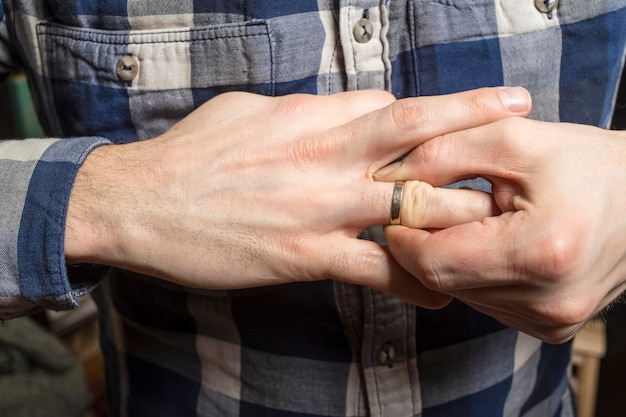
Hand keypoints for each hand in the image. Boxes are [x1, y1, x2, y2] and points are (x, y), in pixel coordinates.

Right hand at [65, 87, 528, 305]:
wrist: (139, 202)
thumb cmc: (191, 153)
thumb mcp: (247, 110)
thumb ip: (301, 109)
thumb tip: (335, 106)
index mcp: (308, 116)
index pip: (385, 105)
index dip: (423, 114)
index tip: (455, 119)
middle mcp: (323, 154)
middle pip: (413, 130)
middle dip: (472, 119)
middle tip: (518, 114)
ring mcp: (318, 206)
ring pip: (407, 202)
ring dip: (459, 208)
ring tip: (501, 214)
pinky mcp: (304, 255)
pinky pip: (375, 270)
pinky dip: (414, 282)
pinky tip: (441, 293)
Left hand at [378, 117, 625, 341]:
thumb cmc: (587, 164)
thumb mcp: (514, 139)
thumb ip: (443, 152)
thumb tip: (388, 178)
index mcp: (540, 253)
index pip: (433, 261)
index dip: (403, 235)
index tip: (396, 208)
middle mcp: (548, 302)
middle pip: (443, 281)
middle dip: (424, 243)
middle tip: (427, 208)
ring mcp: (552, 321)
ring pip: (460, 293)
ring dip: (451, 258)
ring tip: (474, 220)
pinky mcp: (551, 327)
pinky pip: (486, 301)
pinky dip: (476, 272)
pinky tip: (494, 242)